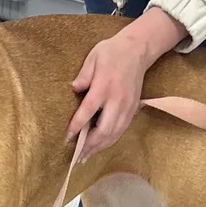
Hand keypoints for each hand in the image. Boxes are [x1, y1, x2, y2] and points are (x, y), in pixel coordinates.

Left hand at [67, 8, 187, 160]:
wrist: (138, 50)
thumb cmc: (112, 52)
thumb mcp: (93, 57)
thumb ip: (84, 75)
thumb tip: (73, 89)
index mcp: (104, 86)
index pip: (88, 111)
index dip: (77, 126)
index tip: (67, 137)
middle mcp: (117, 100)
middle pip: (104, 129)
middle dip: (90, 145)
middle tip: (77, 155)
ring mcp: (127, 106)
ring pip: (114, 134)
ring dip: (100, 147)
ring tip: (86, 156)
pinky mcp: (133, 109)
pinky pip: (121, 130)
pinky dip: (110, 141)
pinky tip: (100, 146)